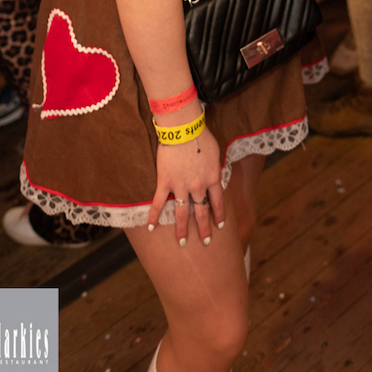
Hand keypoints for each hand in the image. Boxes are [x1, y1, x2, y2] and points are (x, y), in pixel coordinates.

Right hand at [148, 126, 225, 245]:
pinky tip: (151, 228)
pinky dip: (154, 216)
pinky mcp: (165, 182)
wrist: (184, 129)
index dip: (219, 215)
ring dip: (182, 229)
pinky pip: (159, 203)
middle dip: (204, 229)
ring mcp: (182, 186)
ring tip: (182, 242)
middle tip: (206, 242)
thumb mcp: (215, 153)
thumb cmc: (201, 136)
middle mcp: (199, 186)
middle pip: (202, 212)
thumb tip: (215, 176)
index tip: (220, 226)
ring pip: (183, 213)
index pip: (218, 202)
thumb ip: (214, 168)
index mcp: (213, 178)